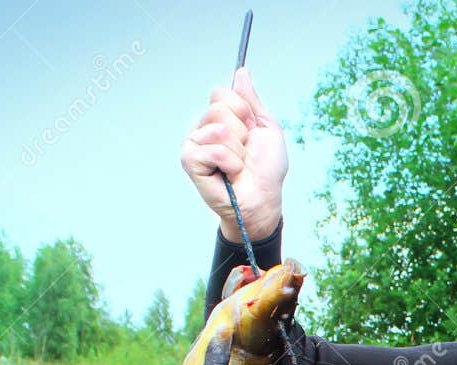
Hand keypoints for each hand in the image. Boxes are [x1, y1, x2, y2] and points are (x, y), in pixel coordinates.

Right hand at [180, 66, 288, 242]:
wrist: (264, 199)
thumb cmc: (267, 170)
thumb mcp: (266, 128)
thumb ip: (251, 100)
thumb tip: (241, 72)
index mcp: (220, 118)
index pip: (222, 93)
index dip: (244, 112)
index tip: (252, 132)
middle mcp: (203, 128)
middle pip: (219, 108)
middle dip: (242, 132)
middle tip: (245, 152)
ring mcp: (194, 143)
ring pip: (219, 129)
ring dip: (238, 151)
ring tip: (238, 166)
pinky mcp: (189, 161)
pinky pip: (214, 149)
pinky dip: (230, 163)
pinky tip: (228, 174)